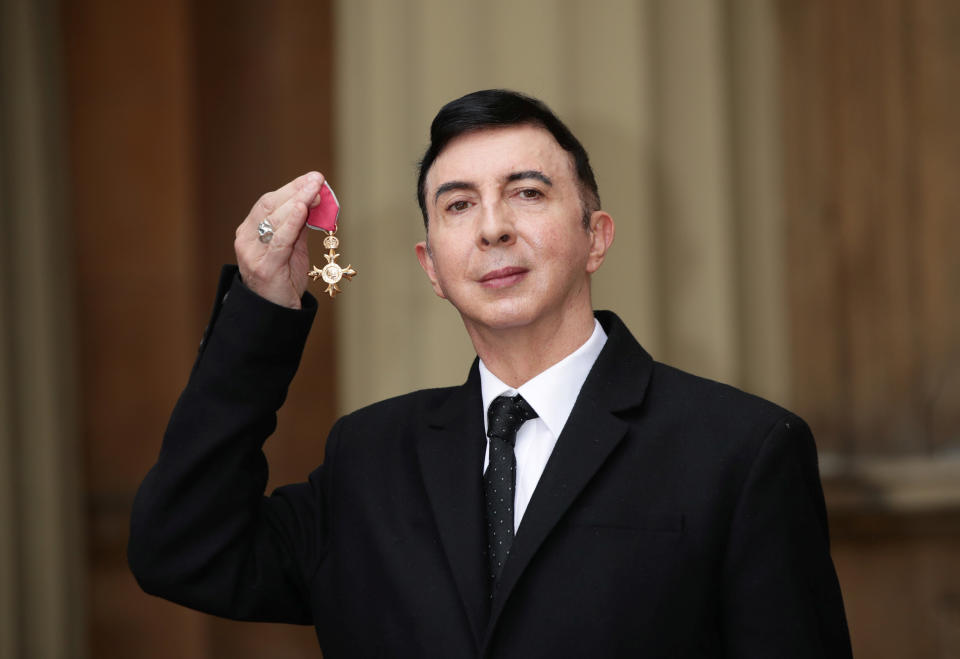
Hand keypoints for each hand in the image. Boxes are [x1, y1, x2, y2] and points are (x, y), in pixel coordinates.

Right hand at [234, 172, 323, 308]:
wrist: (275, 311)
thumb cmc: (284, 278)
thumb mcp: (291, 247)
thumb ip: (298, 225)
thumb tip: (313, 199)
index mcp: (250, 231)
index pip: (268, 202)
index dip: (291, 188)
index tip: (312, 178)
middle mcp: (247, 239)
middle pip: (270, 206)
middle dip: (296, 191)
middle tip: (317, 180)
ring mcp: (253, 253)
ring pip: (275, 220)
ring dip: (298, 201)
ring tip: (315, 190)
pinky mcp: (266, 267)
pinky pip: (280, 240)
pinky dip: (291, 222)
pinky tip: (302, 208)